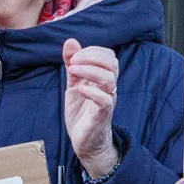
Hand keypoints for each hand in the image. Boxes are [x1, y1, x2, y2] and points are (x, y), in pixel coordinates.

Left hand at [62, 38, 120, 179]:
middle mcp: (109, 87)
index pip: (108, 55)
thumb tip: (70, 41)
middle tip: (73, 62)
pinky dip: (92, 91)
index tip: (74, 56)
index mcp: (103, 78)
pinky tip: (80, 89)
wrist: (85, 142)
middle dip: (92, 57)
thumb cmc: (81, 112)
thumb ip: (73, 64)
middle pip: (112, 63)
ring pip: (109, 78)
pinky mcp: (102, 115)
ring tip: (72, 71)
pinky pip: (105, 100)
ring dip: (89, 70)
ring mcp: (107, 100)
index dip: (92, 51)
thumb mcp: (74, 84)